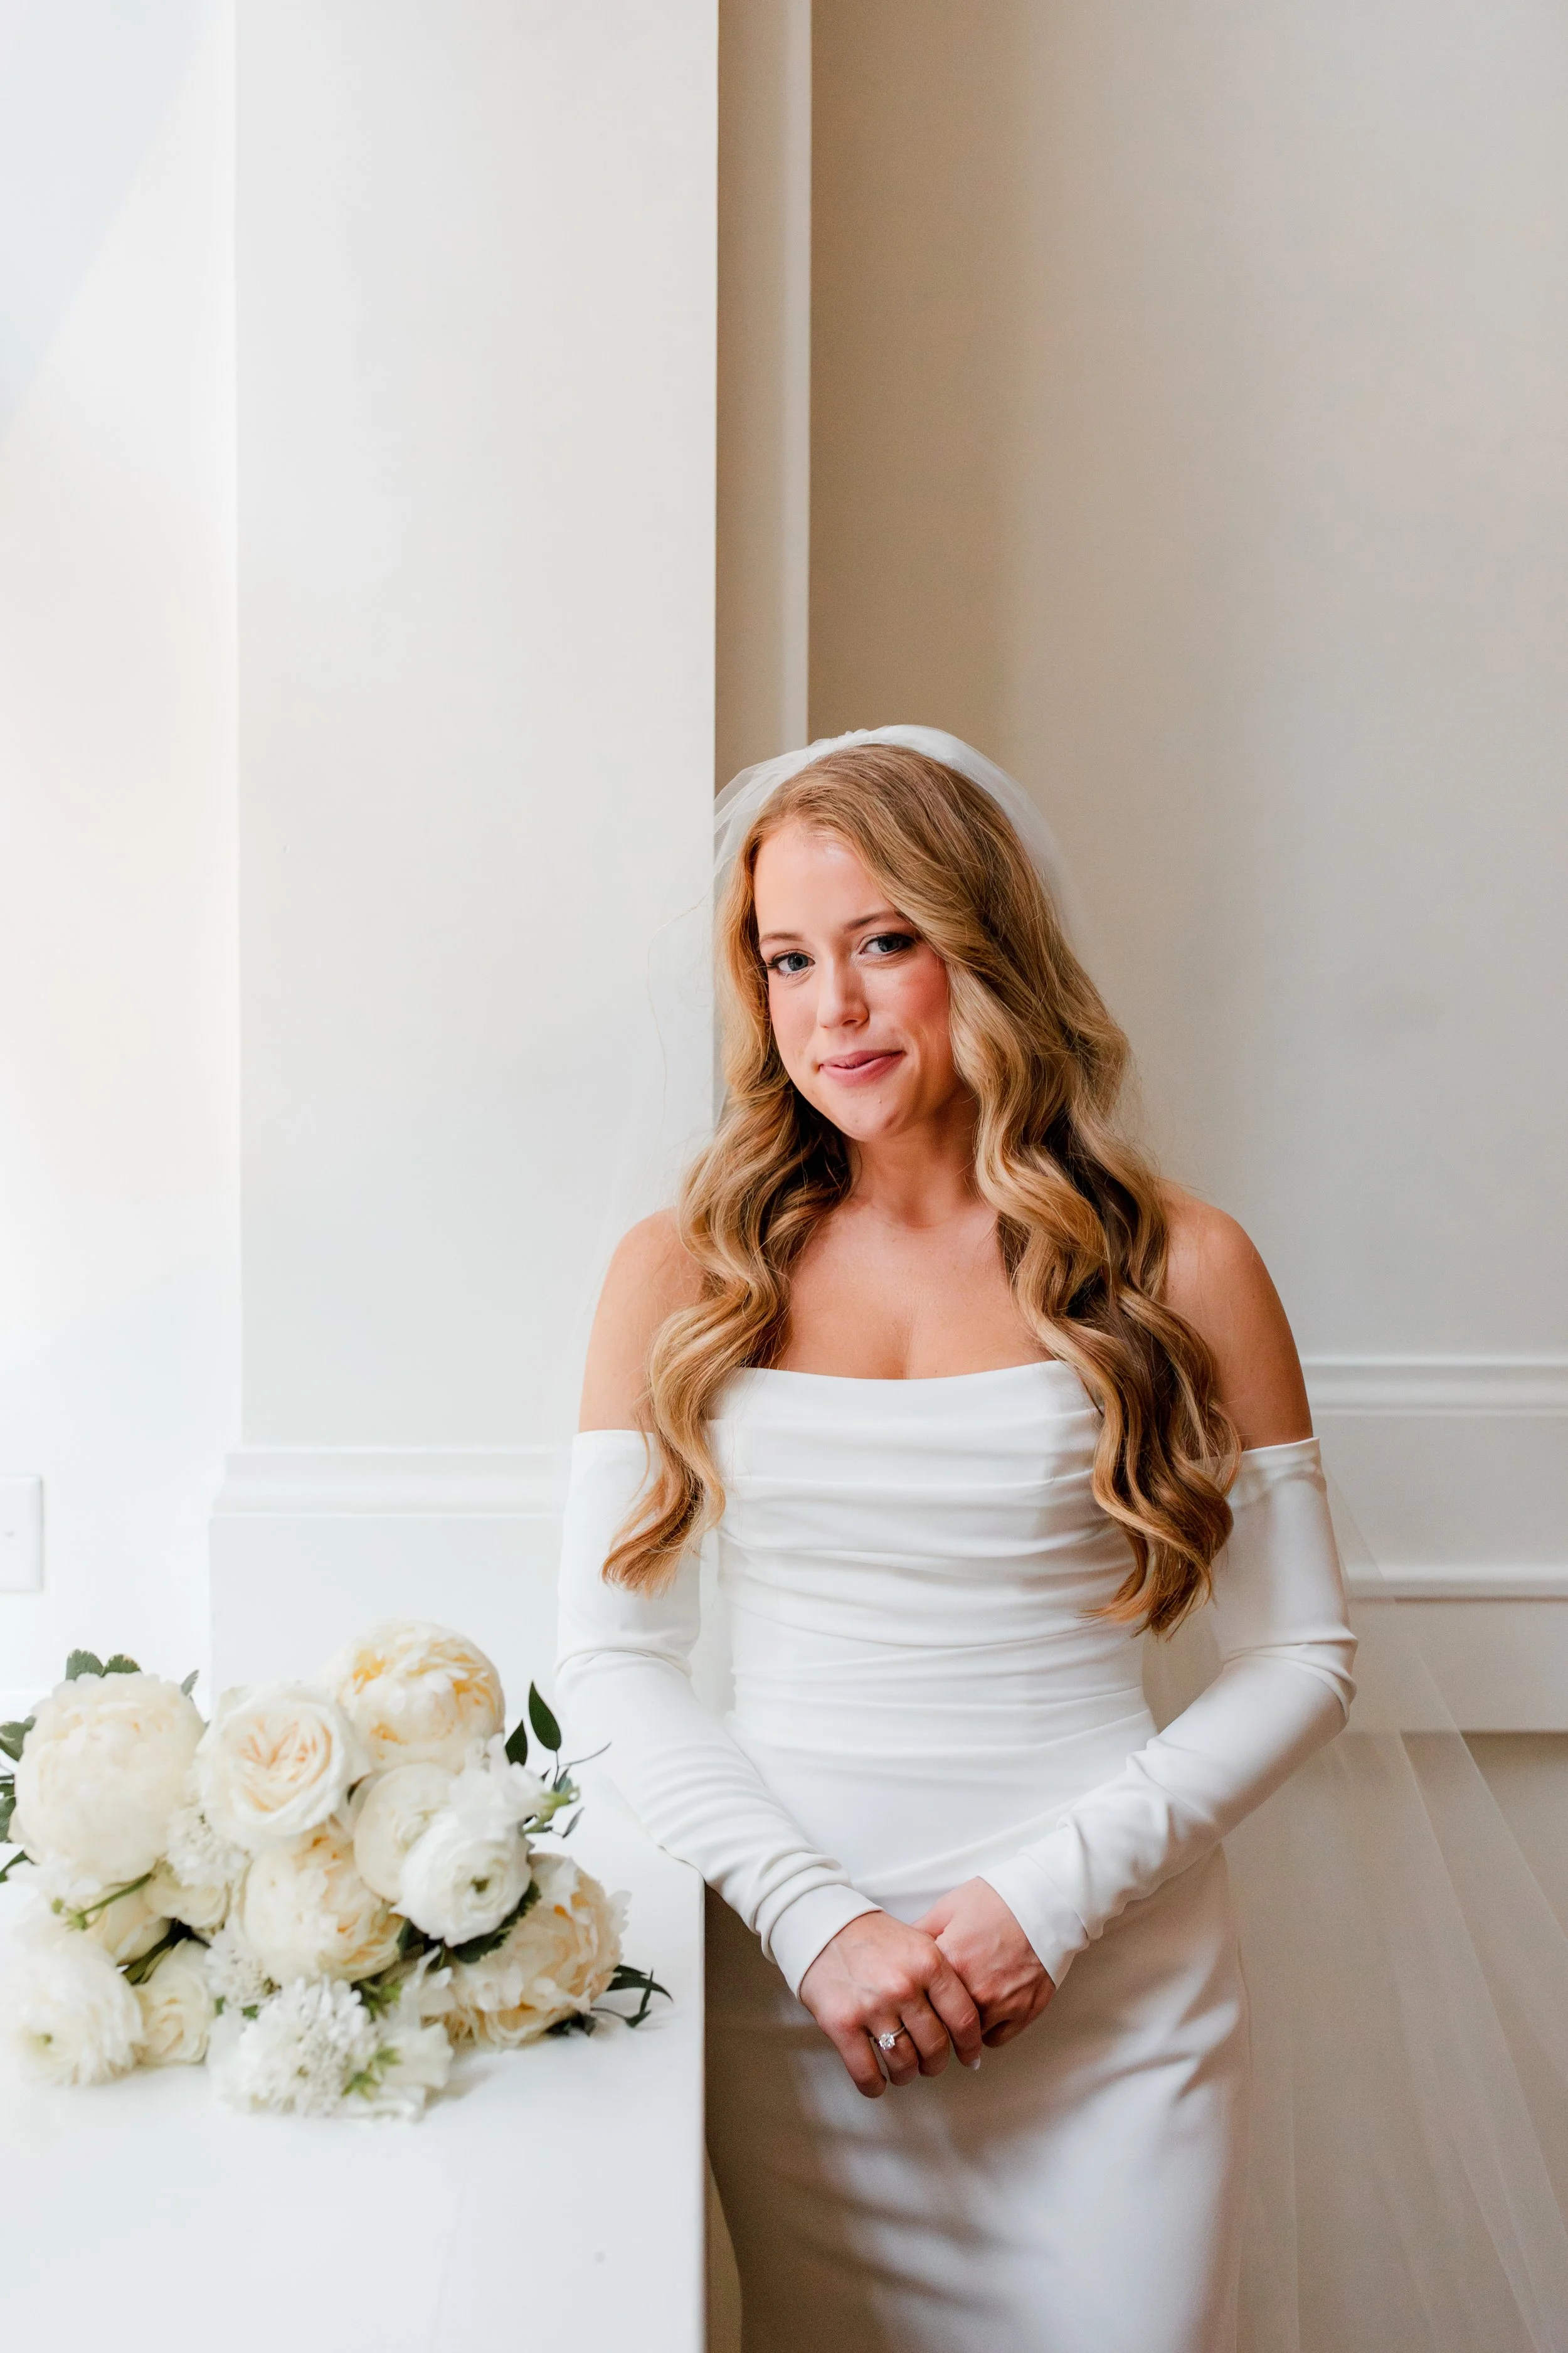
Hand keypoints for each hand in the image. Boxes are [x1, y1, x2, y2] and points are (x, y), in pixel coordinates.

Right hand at [798, 1910, 983, 2097]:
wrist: (823, 1926)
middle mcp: (904, 1985)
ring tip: (903, 2069)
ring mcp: (873, 2006)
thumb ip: (941, 1975)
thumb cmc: (872, 1936)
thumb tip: (966, 2019)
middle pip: (935, 2046)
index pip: (963, 2018)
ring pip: (904, 2063)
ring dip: (907, 2074)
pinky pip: (866, 2072)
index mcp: (929, 1962)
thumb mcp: (917, 1941)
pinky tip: (877, 2081)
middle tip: (931, 2063)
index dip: (970, 2045)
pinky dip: (874, 2085)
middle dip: (936, 2063)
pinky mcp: (842, 2023)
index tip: (969, 2056)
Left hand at [915, 1879, 1054, 2048]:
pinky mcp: (1024, 2012)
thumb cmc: (997, 1900)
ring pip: (968, 2036)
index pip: (919, 1998)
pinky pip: (995, 2038)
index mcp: (952, 1961)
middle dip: (936, 2018)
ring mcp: (1002, 2004)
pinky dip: (988, 2029)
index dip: (915, 2000)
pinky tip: (986, 2011)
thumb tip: (897, 1954)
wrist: (1046, 1901)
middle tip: (935, 2010)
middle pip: (942, 2022)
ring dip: (962, 2026)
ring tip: (963, 2007)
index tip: (913, 2002)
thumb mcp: (948, 1907)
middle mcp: (976, 1989)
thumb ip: (920, 1934)